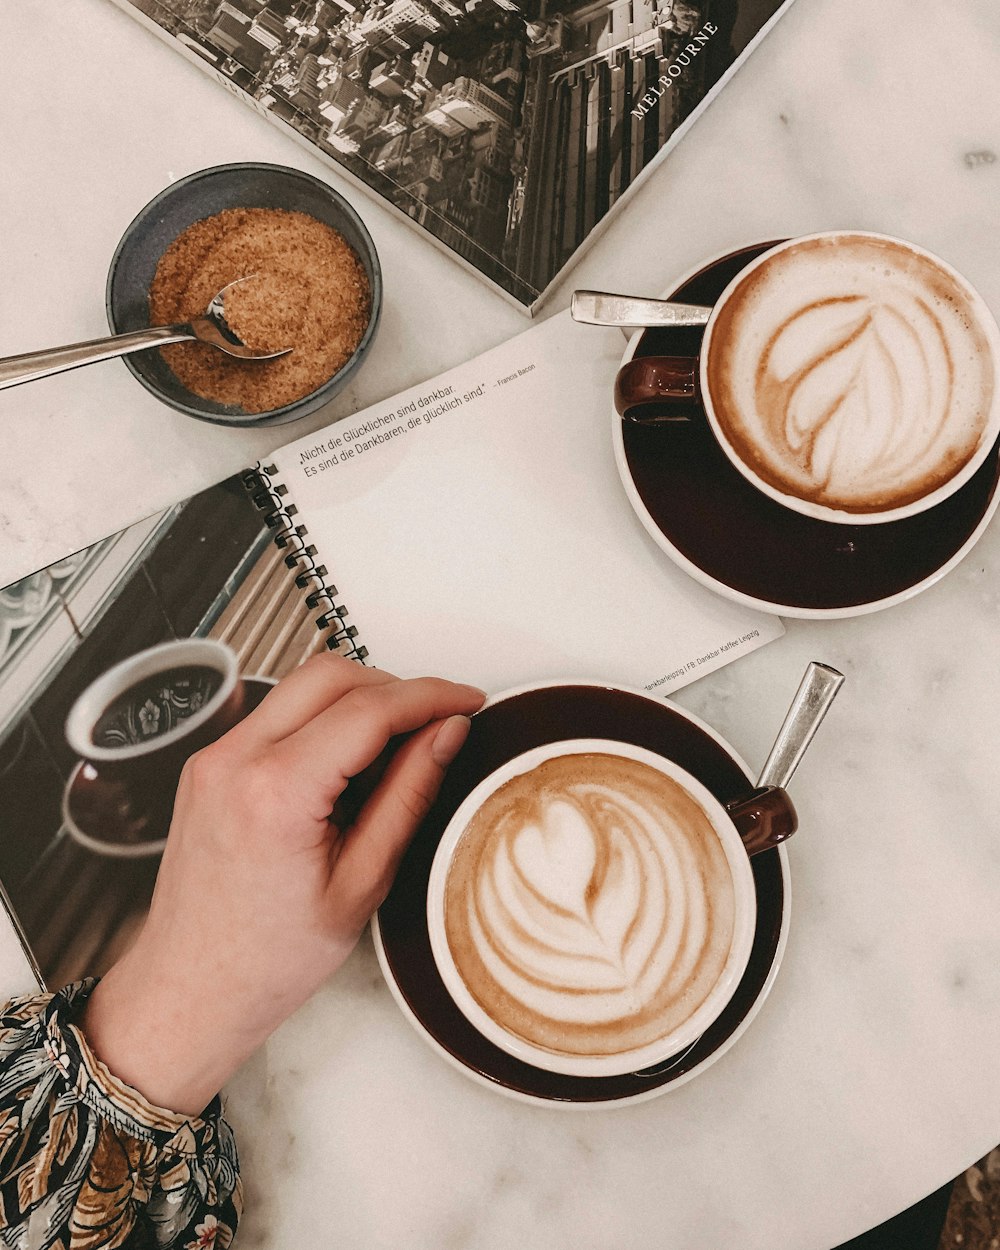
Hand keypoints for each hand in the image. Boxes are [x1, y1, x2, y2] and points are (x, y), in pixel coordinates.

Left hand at [80, 655, 484, 1114]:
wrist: (190, 991)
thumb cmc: (267, 961)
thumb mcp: (363, 883)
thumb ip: (409, 794)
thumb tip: (445, 734)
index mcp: (275, 792)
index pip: (369, 708)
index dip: (431, 696)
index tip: (466, 702)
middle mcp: (234, 762)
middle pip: (332, 674)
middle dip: (396, 687)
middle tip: (438, 721)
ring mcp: (214, 759)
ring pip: (302, 686)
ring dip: (358, 699)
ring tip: (396, 750)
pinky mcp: (209, 765)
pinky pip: (277, 714)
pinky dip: (323, 720)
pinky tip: (348, 766)